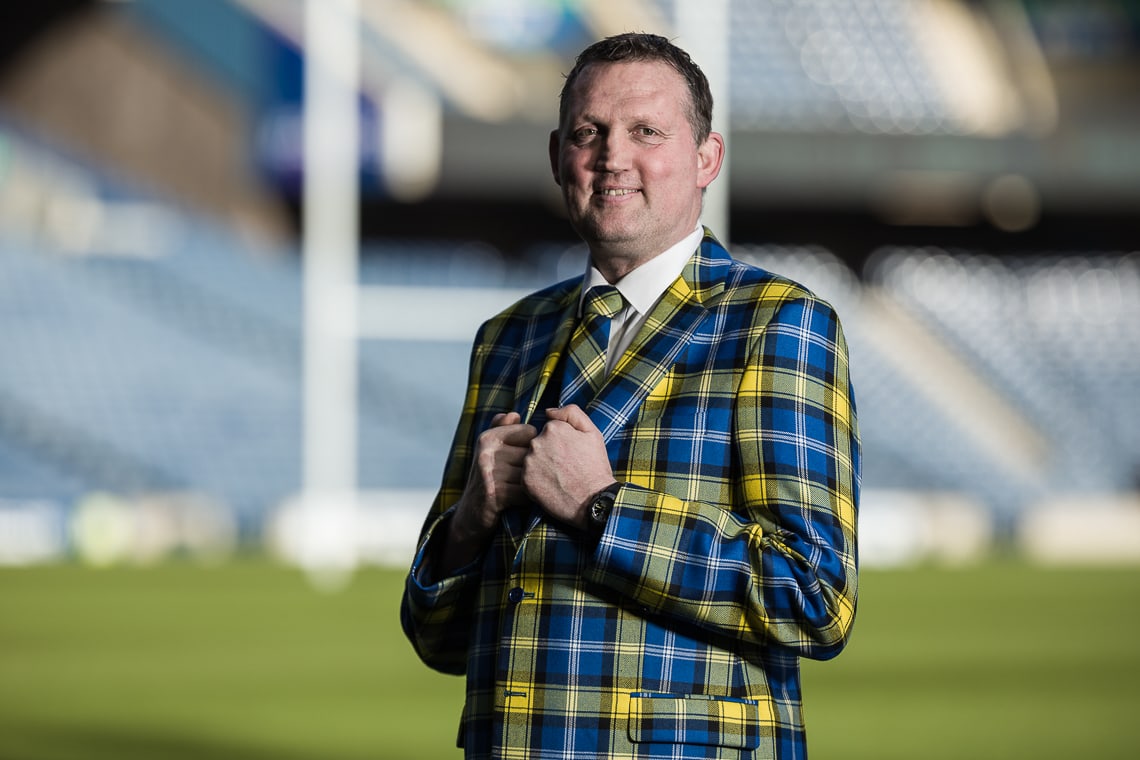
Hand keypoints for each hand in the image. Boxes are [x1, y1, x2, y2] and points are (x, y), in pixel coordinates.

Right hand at [445, 412, 536, 568]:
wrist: (471, 516)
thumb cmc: (489, 480)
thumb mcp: (490, 452)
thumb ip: (502, 430)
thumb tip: (515, 414)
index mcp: (488, 437)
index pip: (529, 431)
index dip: (532, 447)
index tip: (524, 460)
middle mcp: (486, 451)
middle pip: (532, 453)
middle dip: (535, 468)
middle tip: (527, 479)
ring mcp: (488, 473)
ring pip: (531, 472)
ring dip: (533, 484)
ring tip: (525, 489)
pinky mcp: (494, 494)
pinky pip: (527, 492)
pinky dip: (529, 499)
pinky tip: (521, 502)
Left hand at [524, 404, 615, 529]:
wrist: (593, 500)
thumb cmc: (595, 467)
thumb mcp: (592, 433)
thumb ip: (571, 413)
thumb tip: (548, 411)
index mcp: (553, 428)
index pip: (549, 431)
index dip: (561, 443)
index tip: (571, 455)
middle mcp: (537, 442)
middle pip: (538, 444)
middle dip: (548, 454)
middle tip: (565, 468)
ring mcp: (529, 462)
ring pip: (531, 460)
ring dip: (541, 467)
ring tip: (558, 478)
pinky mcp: (525, 481)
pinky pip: (526, 477)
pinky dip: (536, 481)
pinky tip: (551, 487)